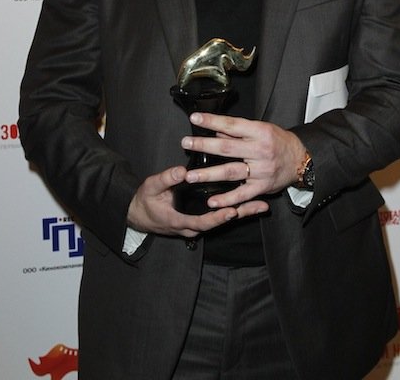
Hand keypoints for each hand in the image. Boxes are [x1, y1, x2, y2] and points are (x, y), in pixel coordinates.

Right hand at [126, 164, 266, 238]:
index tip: (232, 210)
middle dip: (240, 214)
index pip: (203, 222)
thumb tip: (181, 171)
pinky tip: (247, 202)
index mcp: (180, 221)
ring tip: (261, 205)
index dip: (218, 217)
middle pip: (219, 223)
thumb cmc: (145, 201)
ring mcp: (196, 225)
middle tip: (260, 206)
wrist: (138, 215)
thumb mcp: (151, 187)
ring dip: (241, 212)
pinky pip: (218, 216)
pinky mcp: (199, 219)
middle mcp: (191, 227)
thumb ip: (166, 180)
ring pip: (221, 220)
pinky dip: (233, 209)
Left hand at [182, 113, 305, 209]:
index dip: (212, 121)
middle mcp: (260, 150)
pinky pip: (242, 195)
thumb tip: (216, 129)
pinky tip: (212, 201)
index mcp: (259, 132)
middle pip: (227, 147)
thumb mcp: (262, 128)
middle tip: (186, 143)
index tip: (195, 118)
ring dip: (209, 174)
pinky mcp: (262, 187)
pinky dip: (226, 199)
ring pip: (231, 172)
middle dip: (204, 145)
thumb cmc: (278, 141)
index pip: (232, 124)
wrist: (301, 160)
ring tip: (190, 175)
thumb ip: (239, 130)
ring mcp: (261, 170)